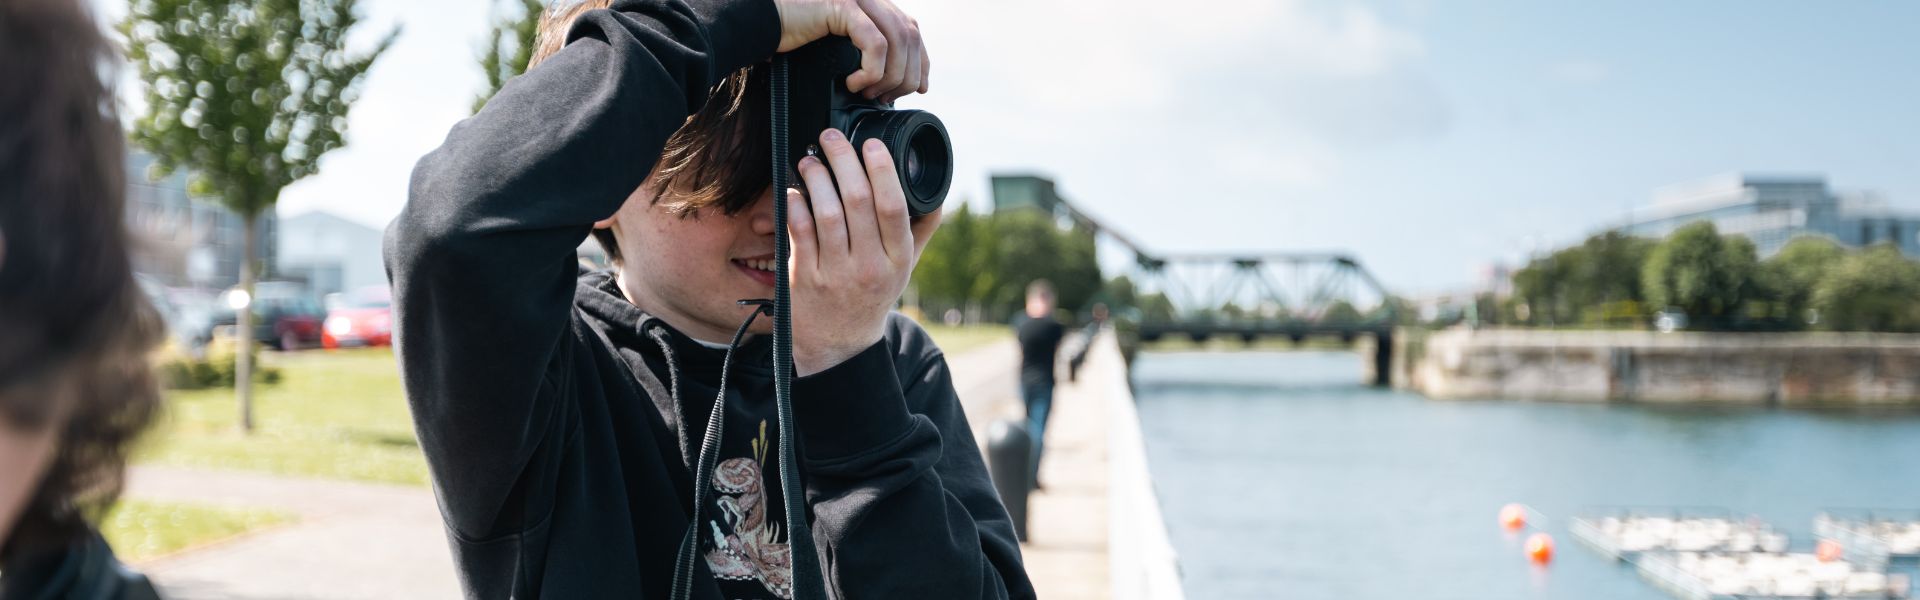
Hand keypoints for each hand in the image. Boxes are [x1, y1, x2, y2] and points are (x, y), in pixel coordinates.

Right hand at [773, 0, 927, 101]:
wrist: (759, 22)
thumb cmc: (792, 35)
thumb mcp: (838, 45)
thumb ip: (864, 50)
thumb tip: (890, 81)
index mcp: (872, 3)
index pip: (911, 29)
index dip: (920, 61)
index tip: (918, 88)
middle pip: (910, 35)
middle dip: (907, 73)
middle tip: (887, 97)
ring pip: (898, 40)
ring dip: (890, 75)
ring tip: (870, 93)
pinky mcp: (843, 6)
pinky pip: (874, 42)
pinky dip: (871, 69)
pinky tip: (854, 82)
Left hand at [786, 128, 940, 375]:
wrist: (839, 345)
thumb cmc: (872, 296)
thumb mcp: (905, 267)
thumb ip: (921, 229)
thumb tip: (937, 192)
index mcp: (898, 258)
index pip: (893, 206)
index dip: (882, 170)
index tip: (871, 144)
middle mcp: (869, 266)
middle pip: (857, 201)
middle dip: (843, 160)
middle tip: (831, 138)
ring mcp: (835, 273)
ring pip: (826, 212)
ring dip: (816, 178)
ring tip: (810, 159)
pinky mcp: (805, 279)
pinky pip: (799, 232)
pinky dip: (795, 205)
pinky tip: (794, 190)